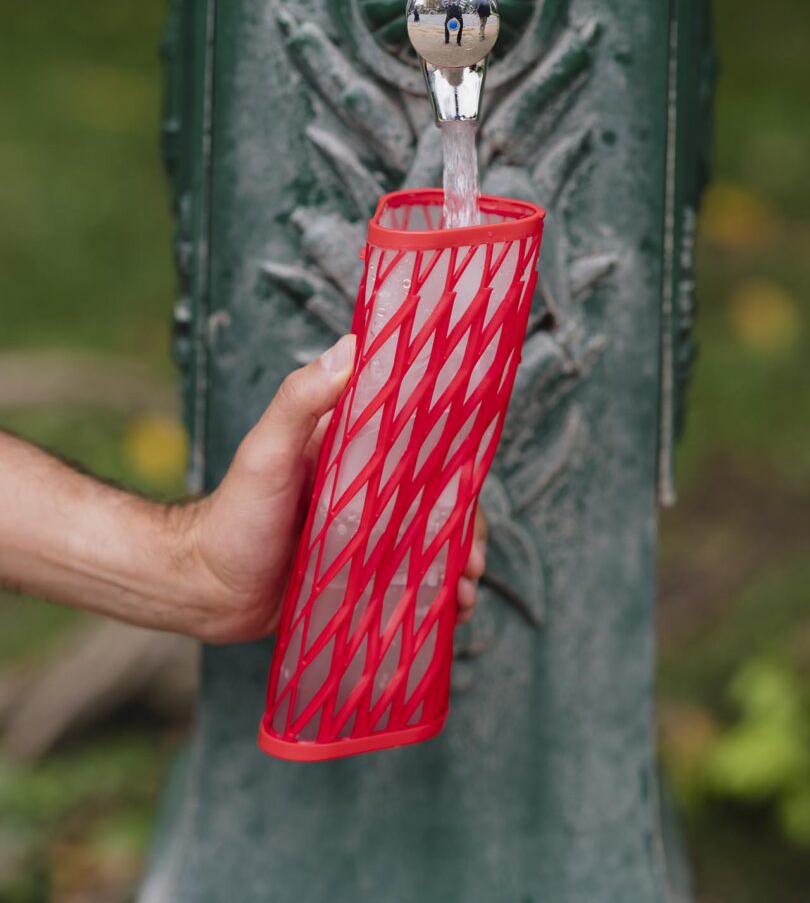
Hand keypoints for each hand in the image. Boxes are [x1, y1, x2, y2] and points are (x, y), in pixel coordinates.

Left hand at [181, 334, 487, 642]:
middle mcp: (369, 491)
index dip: (457, 463)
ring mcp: (369, 536)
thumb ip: (301, 400)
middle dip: (465, 528)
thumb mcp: (266, 452)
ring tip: (463, 595)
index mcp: (355, 450)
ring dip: (457, 566)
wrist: (202, 591)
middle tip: (471, 560)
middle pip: (438, 500)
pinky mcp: (364, 578)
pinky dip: (436, 597)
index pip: (421, 443)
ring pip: (431, 544)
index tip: (476, 485)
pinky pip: (411, 583)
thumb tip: (350, 346)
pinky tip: (448, 615)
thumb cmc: (231, 515)